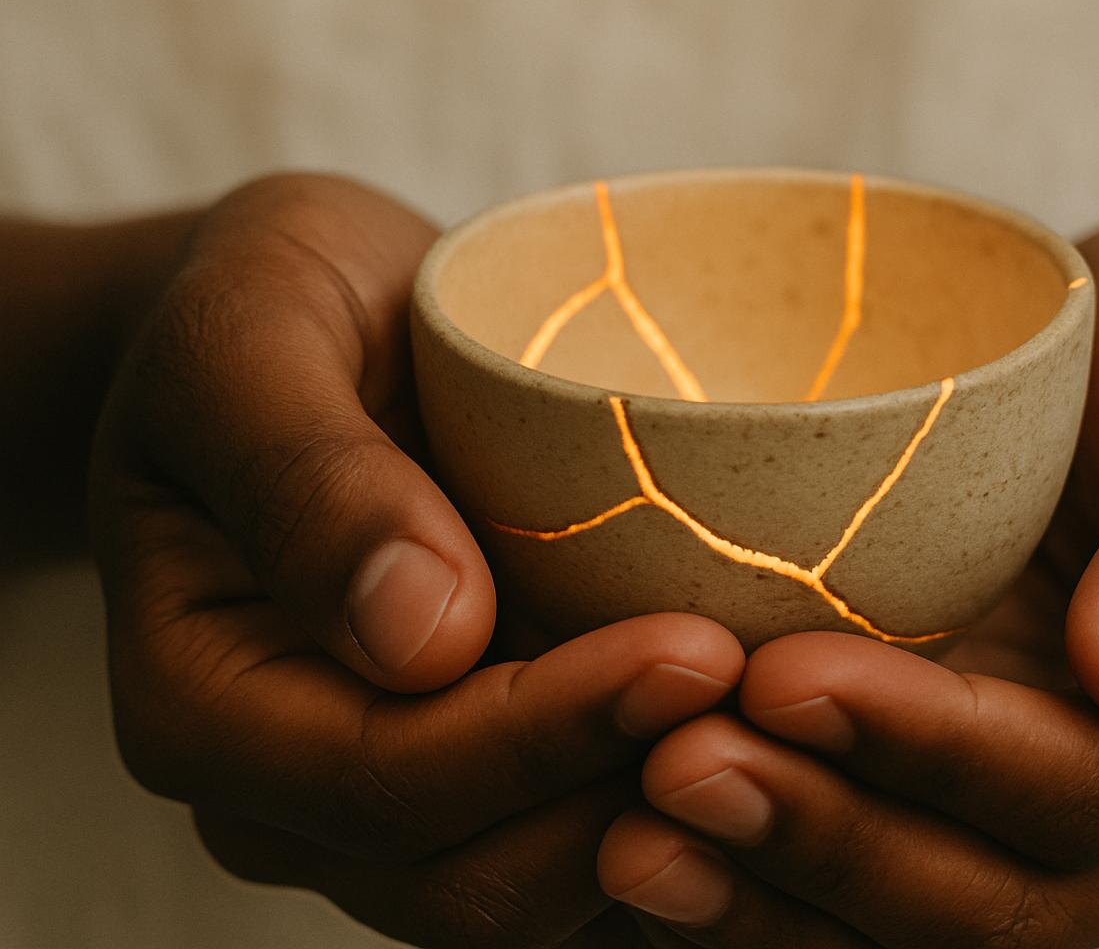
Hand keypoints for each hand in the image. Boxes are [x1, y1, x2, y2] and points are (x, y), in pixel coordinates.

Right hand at [90, 174, 743, 946]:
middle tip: (781, 694)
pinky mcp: (479, 783)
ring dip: (677, 829)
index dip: (543, 734)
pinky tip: (778, 748)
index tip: (695, 649)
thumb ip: (303, 472)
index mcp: (200, 700)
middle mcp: (286, 791)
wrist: (319, 334)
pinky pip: (584, 850)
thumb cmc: (273, 308)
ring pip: (540, 893)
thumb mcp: (249, 330)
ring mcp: (385, 806)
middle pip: (467, 873)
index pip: (381, 777)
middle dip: (632, 795)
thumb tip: (418, 633)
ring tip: (799, 724)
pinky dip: (681, 825)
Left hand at [595, 193, 1098, 945]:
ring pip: (933, 916)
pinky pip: (884, 876)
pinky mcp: (986, 782)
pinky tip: (656, 846)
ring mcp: (1082, 807)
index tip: (789, 676)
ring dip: (778, 887)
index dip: (945, 754)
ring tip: (635, 832)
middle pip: (1007, 891)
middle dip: (833, 838)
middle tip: (670, 767)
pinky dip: (772, 879)